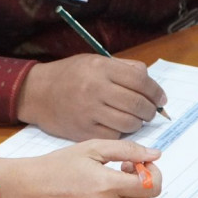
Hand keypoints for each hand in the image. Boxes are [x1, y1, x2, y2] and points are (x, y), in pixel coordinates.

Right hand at [0, 140, 161, 197]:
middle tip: (122, 168)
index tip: (143, 164)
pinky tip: (96, 195)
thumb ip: (127, 150)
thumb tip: (156, 154)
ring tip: (107, 182)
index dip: (154, 173)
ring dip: (129, 195)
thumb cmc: (59, 164)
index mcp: (107, 185)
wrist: (30, 188)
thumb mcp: (92, 148)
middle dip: (140, 181)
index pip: (152, 187)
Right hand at [17, 55, 167, 140]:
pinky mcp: (83, 131)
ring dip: (138, 123)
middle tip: (150, 111)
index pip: (141, 81)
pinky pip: (114, 136)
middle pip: (138, 104)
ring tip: (134, 119)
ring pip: (129, 123)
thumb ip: (123, 68)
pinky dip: (121, 133)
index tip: (160, 98)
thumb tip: (150, 83)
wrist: (36, 93)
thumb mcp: (94, 61)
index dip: (156, 92)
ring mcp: (89, 111)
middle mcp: (95, 88)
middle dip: (150, 110)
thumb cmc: (69, 76)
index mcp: (100, 68)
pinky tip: (117, 126)